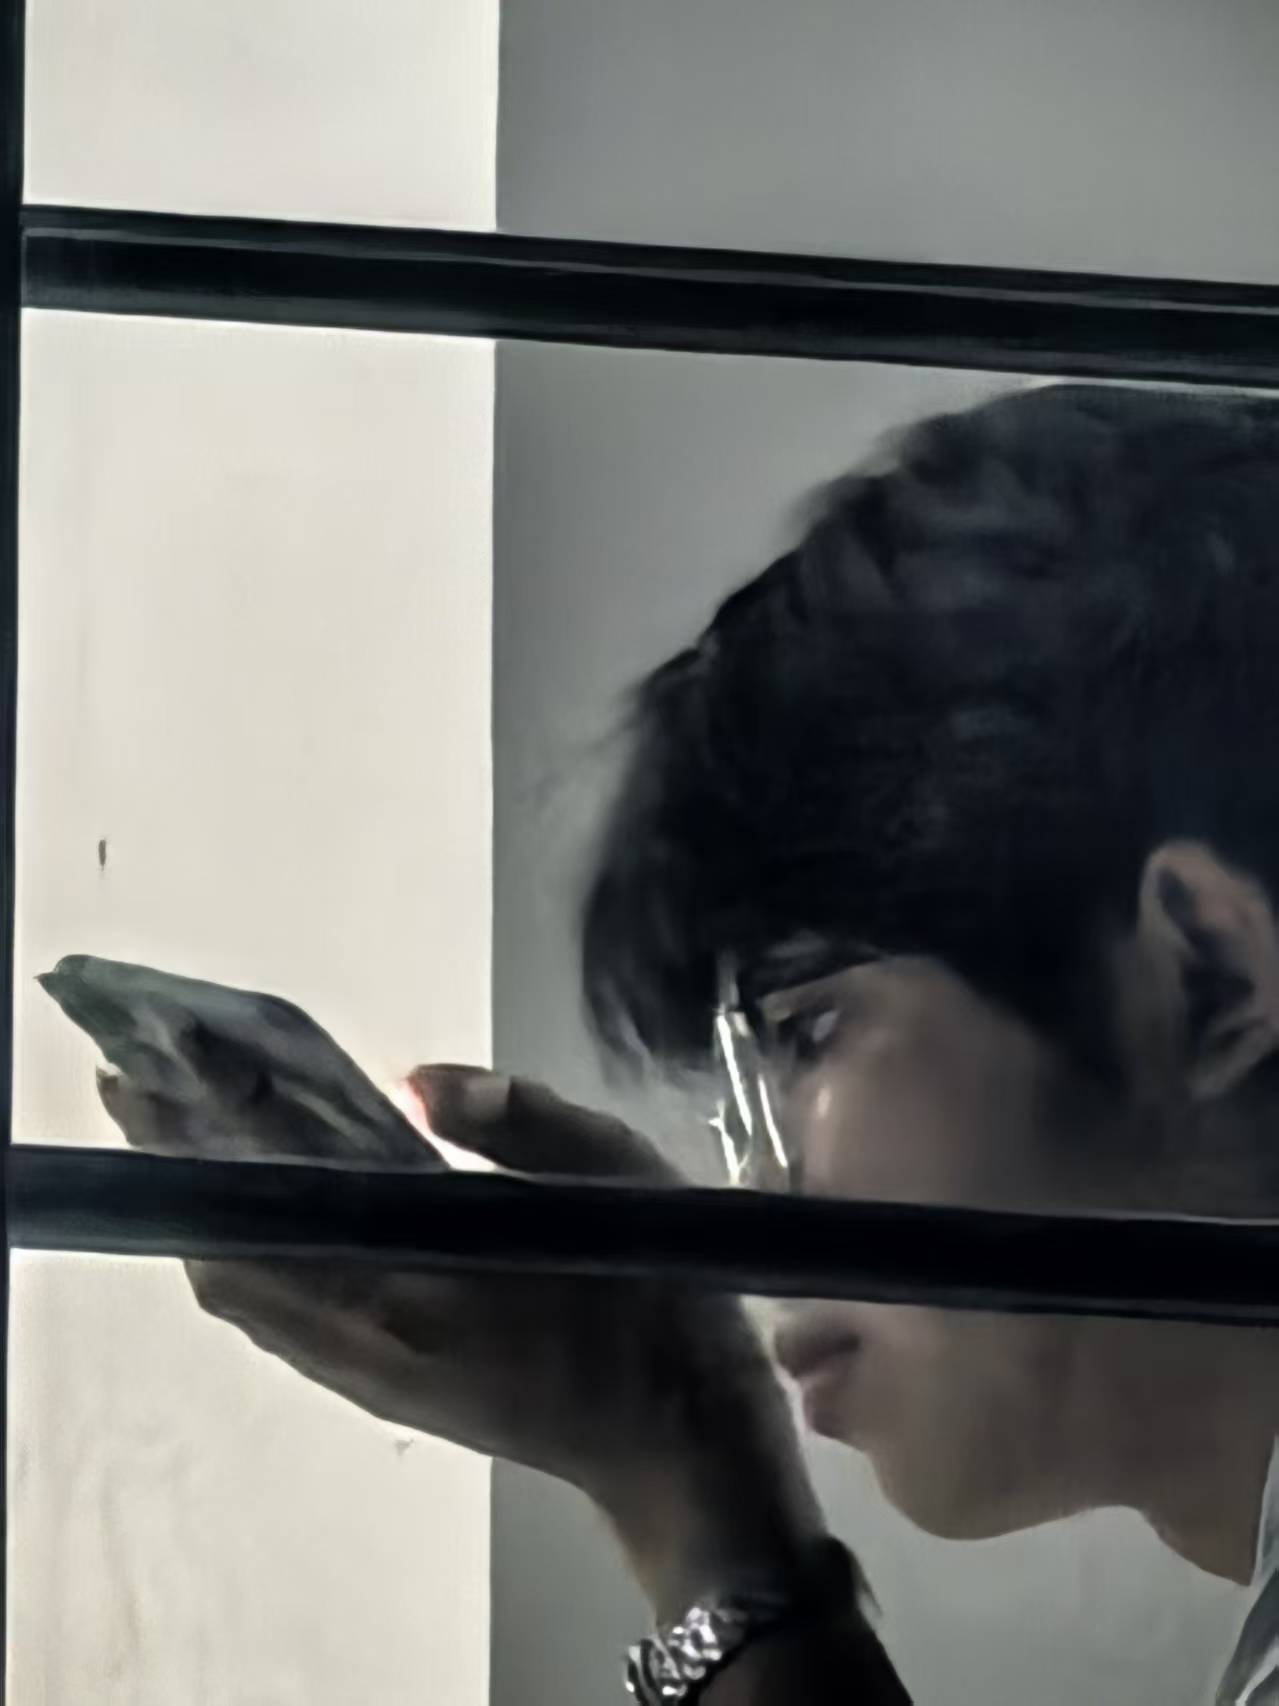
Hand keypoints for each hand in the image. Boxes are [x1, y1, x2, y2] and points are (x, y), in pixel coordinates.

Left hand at [96, 1040, 824, 1615]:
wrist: (675, 1450)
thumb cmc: (658, 1305)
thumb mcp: (620, 1179)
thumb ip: (521, 1121)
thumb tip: (413, 1079)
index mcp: (426, 1283)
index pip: (276, 1203)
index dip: (208, 1136)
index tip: (160, 1067)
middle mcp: (373, 1340)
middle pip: (226, 1257)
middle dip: (172, 1169)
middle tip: (138, 1084)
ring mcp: (371, 1378)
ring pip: (243, 1300)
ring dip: (199, 1215)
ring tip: (175, 1134)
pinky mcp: (382, 1395)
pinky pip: (278, 1326)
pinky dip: (242, 1260)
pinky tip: (252, 1212)